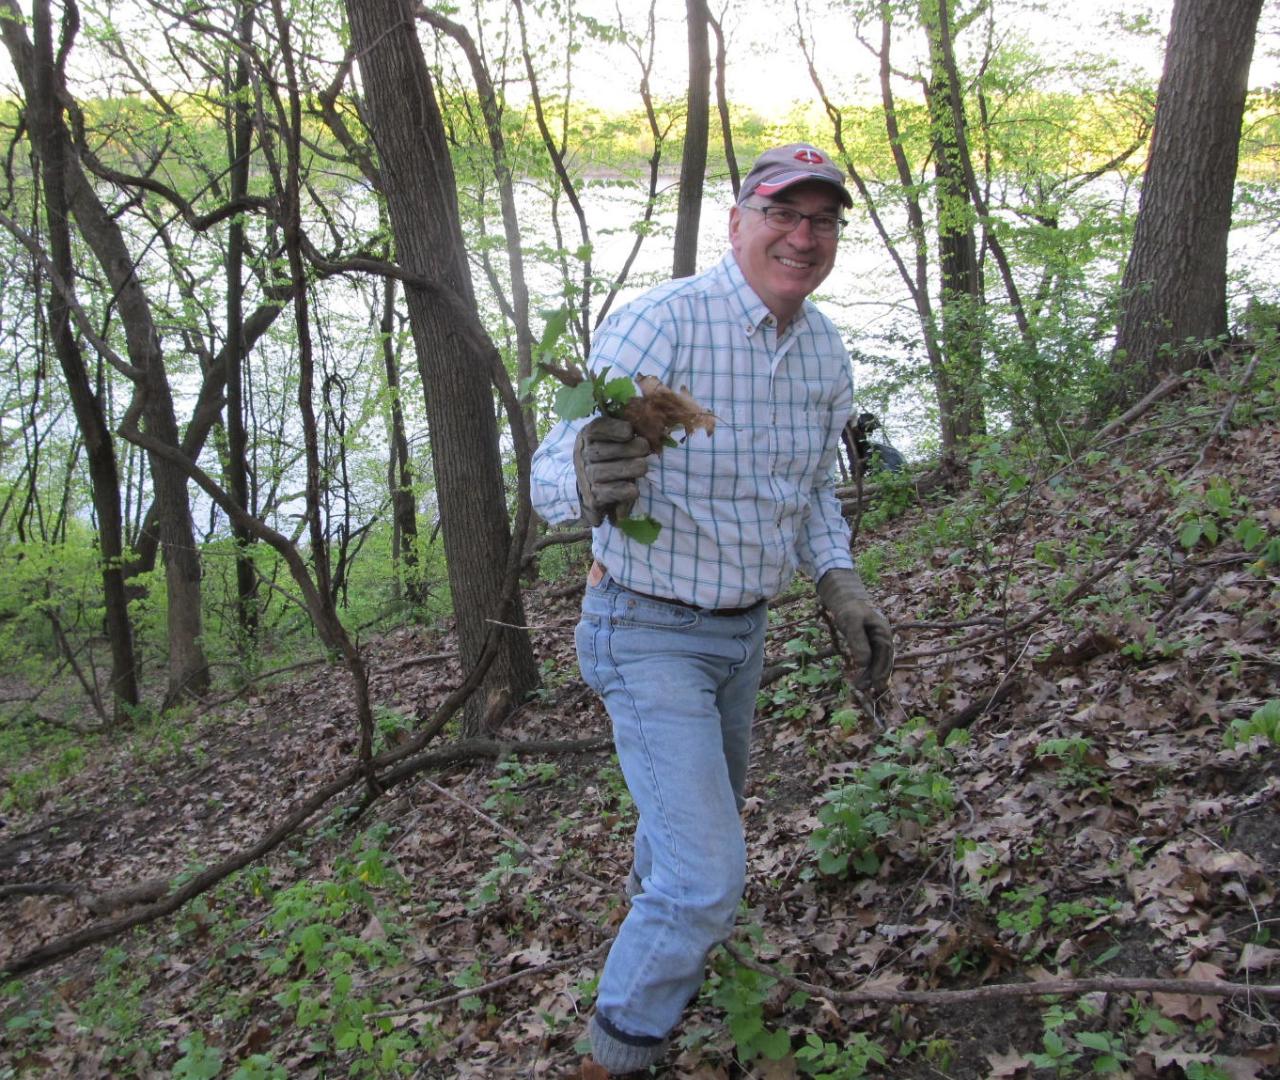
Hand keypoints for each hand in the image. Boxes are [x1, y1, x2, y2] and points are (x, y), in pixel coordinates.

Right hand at [573, 416, 649, 525]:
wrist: (596, 491)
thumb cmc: (612, 459)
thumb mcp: (615, 441)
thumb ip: (627, 433)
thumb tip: (649, 426)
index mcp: (588, 437)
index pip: (596, 428)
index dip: (613, 429)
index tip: (630, 431)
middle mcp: (583, 455)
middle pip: (601, 451)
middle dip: (626, 449)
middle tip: (645, 448)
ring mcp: (586, 477)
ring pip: (603, 472)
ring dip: (627, 468)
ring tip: (643, 467)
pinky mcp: (593, 497)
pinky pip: (606, 493)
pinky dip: (621, 491)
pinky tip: (634, 489)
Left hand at [816, 568, 893, 688]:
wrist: (847, 600)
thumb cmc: (850, 609)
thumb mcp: (851, 623)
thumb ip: (858, 641)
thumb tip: (864, 663)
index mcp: (883, 632)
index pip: (885, 655)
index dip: (881, 670)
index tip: (876, 684)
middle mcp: (884, 639)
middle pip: (883, 661)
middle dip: (876, 676)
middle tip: (868, 690)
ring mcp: (878, 642)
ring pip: (877, 662)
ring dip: (871, 675)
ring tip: (860, 687)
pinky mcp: (870, 645)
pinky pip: (871, 660)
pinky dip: (867, 670)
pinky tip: (861, 680)